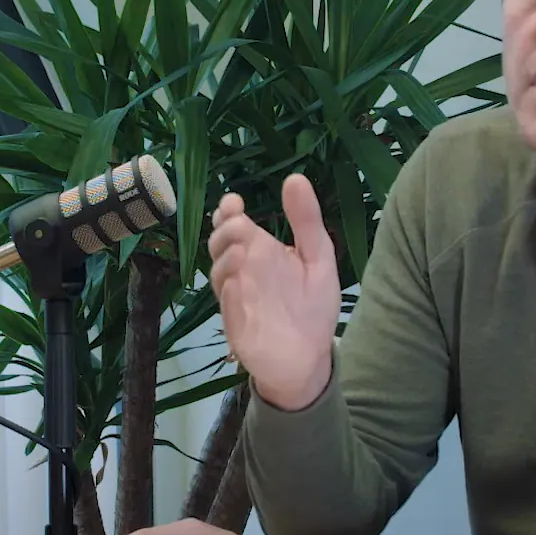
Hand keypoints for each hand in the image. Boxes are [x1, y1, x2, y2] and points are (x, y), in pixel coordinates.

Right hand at [208, 175, 339, 408]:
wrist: (309, 357)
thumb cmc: (313, 306)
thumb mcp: (318, 258)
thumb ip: (306, 221)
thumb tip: (294, 178)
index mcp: (261, 251)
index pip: (234, 223)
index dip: (227, 210)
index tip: (234, 202)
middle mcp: (244, 269)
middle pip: (220, 243)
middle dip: (224, 231)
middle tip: (239, 224)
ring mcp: (236, 295)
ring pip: (217, 271)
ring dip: (225, 258)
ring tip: (242, 249)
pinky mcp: (235, 321)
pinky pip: (225, 303)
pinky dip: (229, 290)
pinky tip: (238, 281)